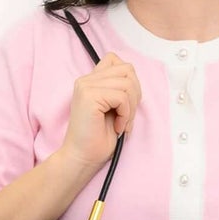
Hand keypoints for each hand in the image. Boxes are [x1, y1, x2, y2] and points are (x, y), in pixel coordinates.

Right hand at [59, 49, 141, 171]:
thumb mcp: (114, 109)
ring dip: (131, 108)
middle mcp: (86, 80)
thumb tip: (135, 80)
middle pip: (127, 69)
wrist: (83, 159)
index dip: (129, 80)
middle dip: (135, 95)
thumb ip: (119, 90)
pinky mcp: (89, 96)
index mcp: (91, 81)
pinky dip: (126, 114)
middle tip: (127, 117)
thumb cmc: (98, 140)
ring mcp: (86, 86)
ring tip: (122, 124)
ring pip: (127, 83)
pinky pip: (122, 97)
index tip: (126, 104)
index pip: (116, 60)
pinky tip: (117, 127)